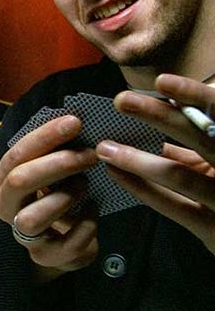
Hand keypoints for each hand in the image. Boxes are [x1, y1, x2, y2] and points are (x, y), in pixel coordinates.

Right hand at [0, 115, 99, 276]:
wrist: (62, 243)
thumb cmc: (57, 196)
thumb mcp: (52, 171)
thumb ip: (55, 150)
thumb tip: (77, 119)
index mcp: (3, 181)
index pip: (15, 155)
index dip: (44, 137)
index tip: (75, 122)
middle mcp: (7, 207)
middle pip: (19, 181)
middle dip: (57, 164)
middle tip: (90, 155)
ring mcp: (24, 235)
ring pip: (32, 217)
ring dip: (65, 197)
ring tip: (86, 186)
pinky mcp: (46, 256)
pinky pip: (65, 243)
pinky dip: (86, 225)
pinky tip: (94, 211)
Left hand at [101, 74, 214, 254]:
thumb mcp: (213, 161)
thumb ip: (190, 143)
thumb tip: (149, 121)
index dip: (193, 95)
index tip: (162, 81)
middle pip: (199, 137)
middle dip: (158, 117)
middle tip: (121, 101)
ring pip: (179, 175)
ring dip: (137, 159)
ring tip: (106, 148)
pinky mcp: (213, 228)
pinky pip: (172, 206)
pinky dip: (141, 188)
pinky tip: (116, 174)